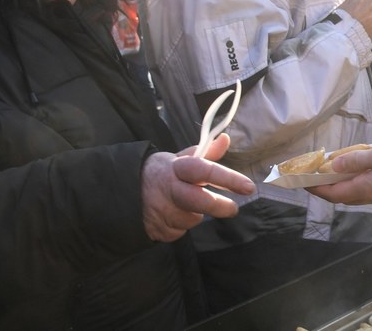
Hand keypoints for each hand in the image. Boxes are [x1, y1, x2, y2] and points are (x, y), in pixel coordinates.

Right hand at [141, 134, 256, 242]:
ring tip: (182, 204)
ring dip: (193, 215)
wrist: (123, 191)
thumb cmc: (160, 173)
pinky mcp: (156, 230)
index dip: (227, 178)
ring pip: (191, 219)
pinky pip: (179, 232)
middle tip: (233, 208)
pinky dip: (179, 226)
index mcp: (175, 168)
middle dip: (219, 206)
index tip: (248, 186)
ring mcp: (160, 212)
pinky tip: (170, 215)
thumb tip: (226, 138)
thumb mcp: (178, 159)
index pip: (204, 170)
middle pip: (199, 201)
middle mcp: (168, 189)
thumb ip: (205, 153)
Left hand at [308, 138, 371, 205]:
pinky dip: (352, 181)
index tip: (299, 180)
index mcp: (364, 188)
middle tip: (311, 172)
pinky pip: (364, 189)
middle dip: (323, 186)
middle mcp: (370, 197)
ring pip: (352, 193)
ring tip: (329, 169)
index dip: (314, 188)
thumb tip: (333, 164)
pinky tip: (354, 170)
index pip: (331, 192)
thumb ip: (356, 159)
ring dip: (338, 184)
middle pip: (340, 195)